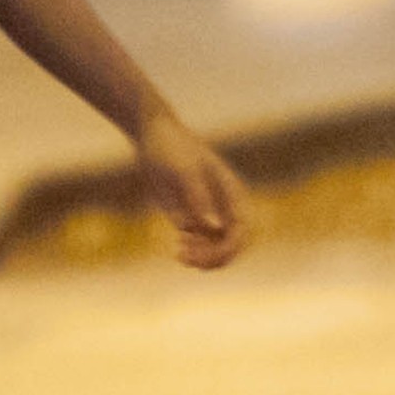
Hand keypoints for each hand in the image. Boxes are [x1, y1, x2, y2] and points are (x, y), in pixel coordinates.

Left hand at [134, 112, 250, 268]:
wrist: (152, 135)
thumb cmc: (172, 147)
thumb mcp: (184, 171)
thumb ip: (197, 197)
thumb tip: (208, 226)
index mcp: (230, 192)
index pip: (243, 229)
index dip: (233, 247)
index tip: (212, 255)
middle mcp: (222, 205)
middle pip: (232, 243)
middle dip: (216, 257)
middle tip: (191, 259)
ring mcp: (205, 211)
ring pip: (214, 247)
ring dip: (203, 258)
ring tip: (181, 255)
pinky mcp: (186, 214)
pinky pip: (198, 242)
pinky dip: (192, 251)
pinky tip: (177, 248)